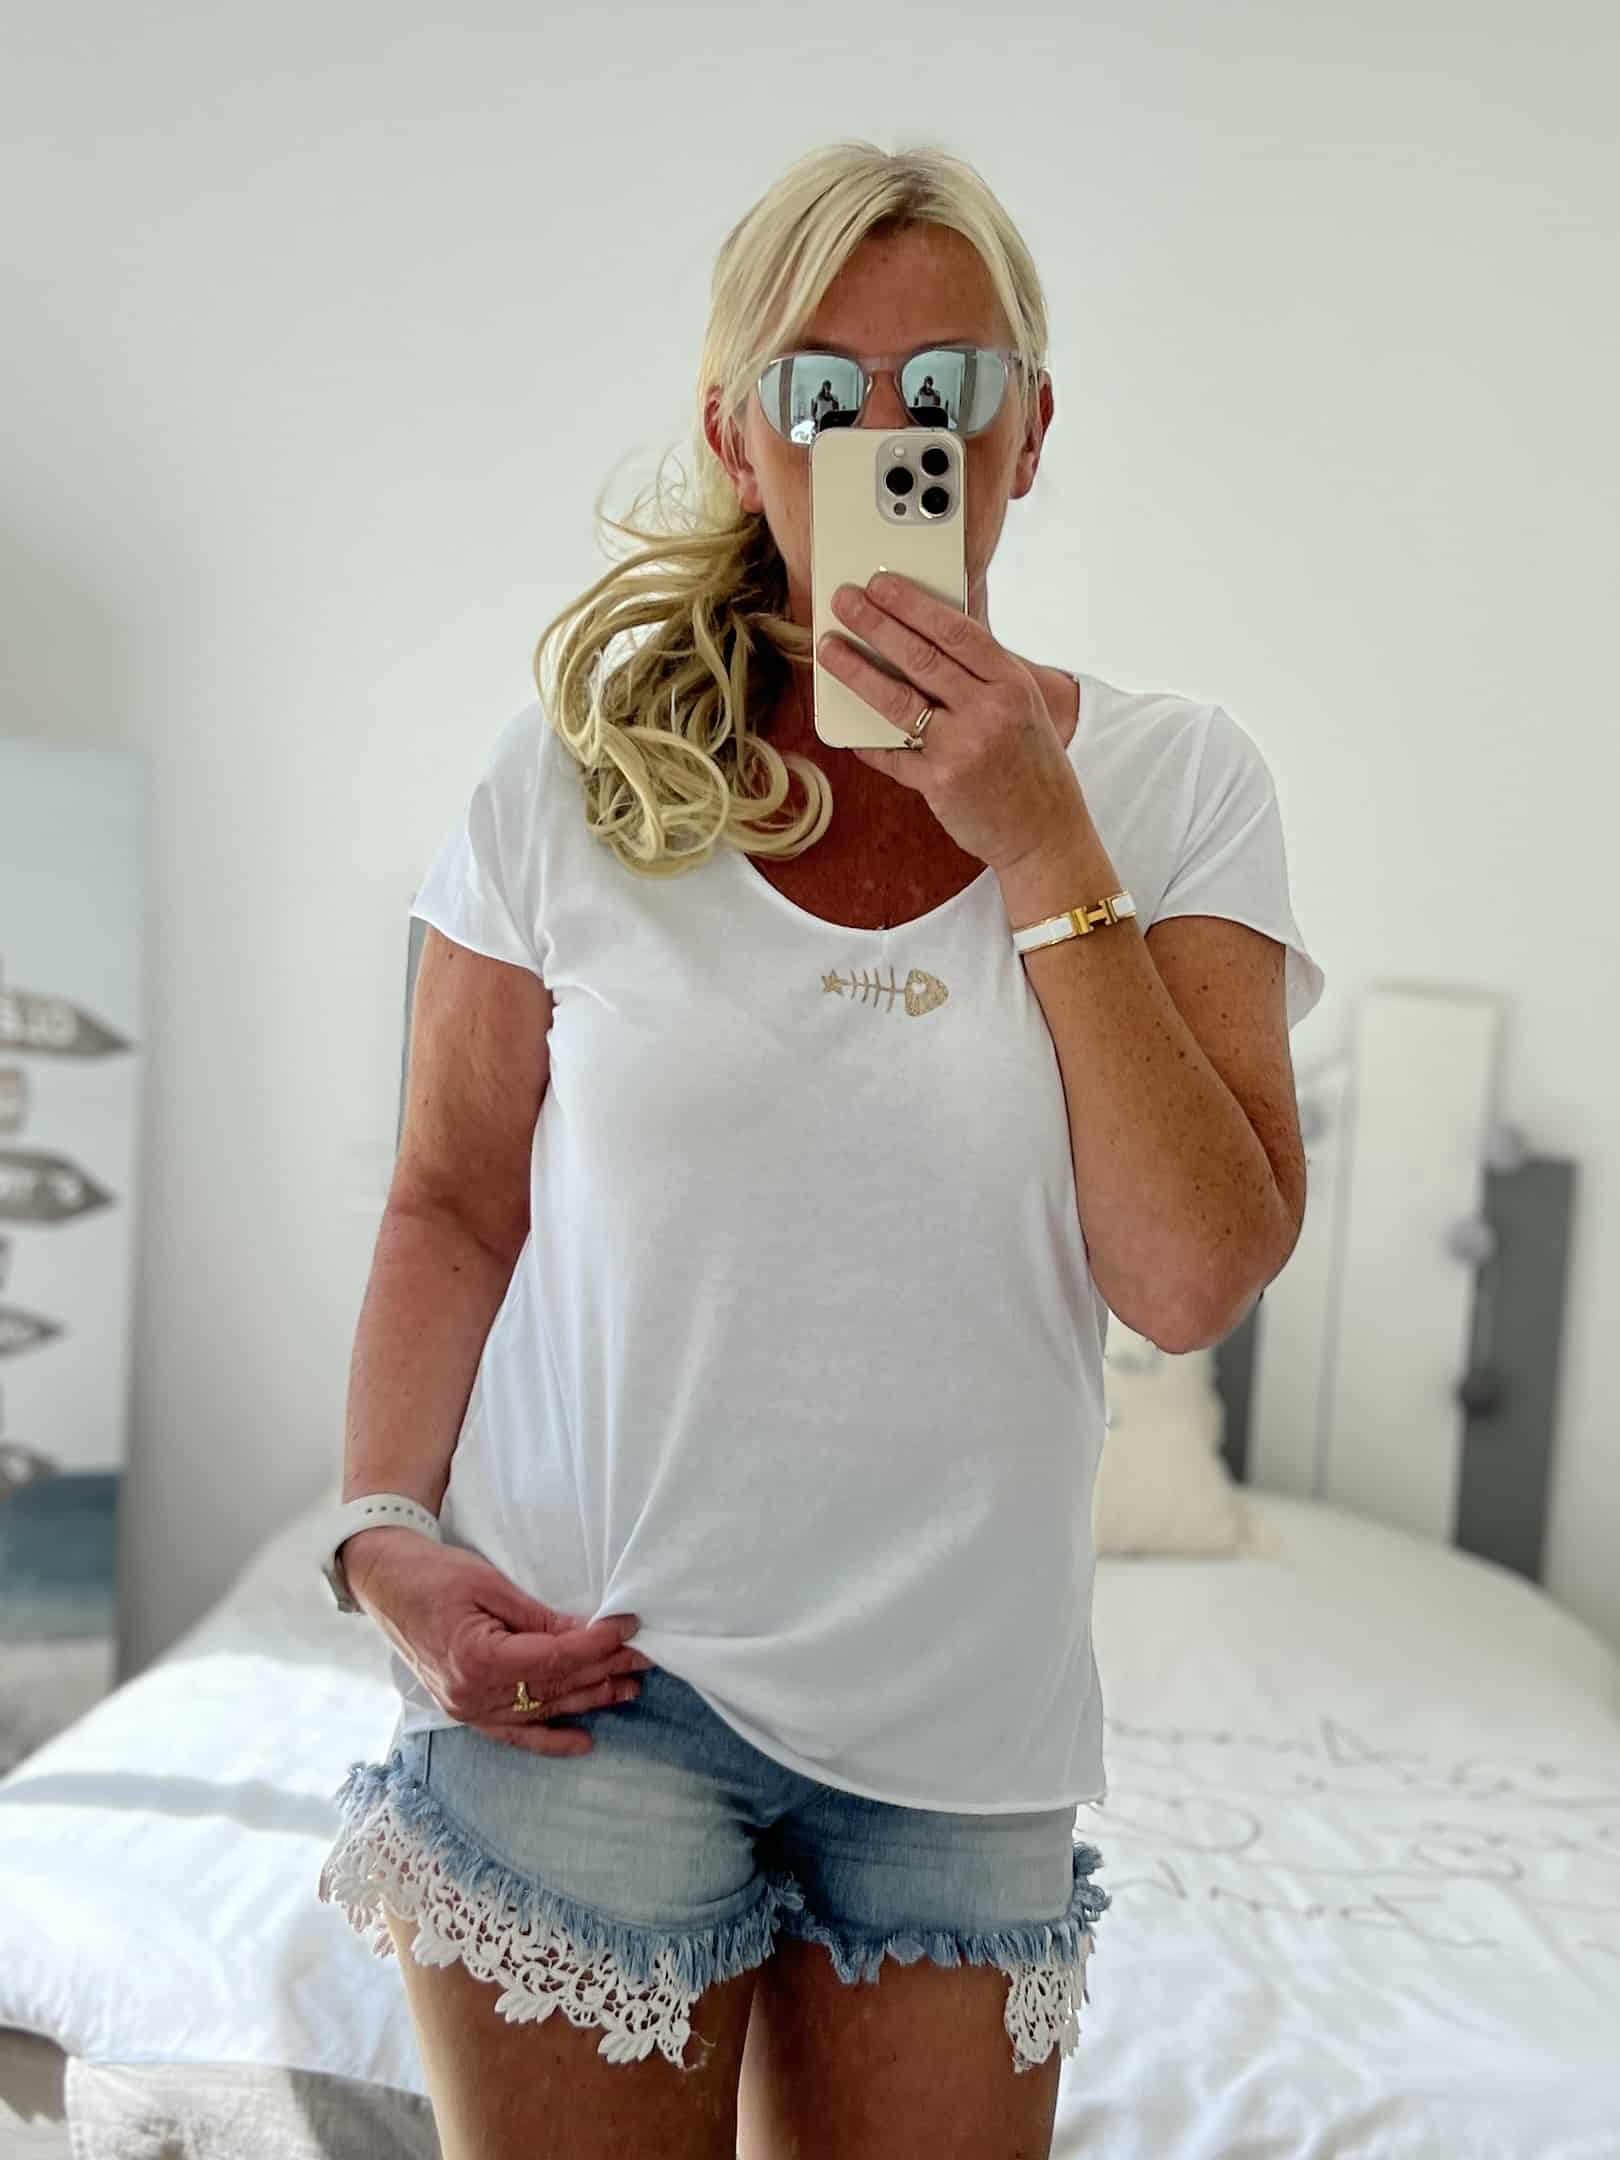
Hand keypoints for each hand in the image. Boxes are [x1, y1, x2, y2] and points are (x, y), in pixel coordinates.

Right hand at [347, 1532, 656, 1754]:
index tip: (628, 1627)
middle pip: (553, 1686)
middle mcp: (471, 1695)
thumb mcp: (490, 1584)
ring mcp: (467, 1709)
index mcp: (475, 1659)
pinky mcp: (465, 1710)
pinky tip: (583, 1741)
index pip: (552, 1658)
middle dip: (603, 1670)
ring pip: (541, 1710)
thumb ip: (538, 1617)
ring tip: (629, 1688)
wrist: (386, 1584)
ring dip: (588, 1699)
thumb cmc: (434, 1575)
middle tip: (645, 1657)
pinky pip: (514, 1733)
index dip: (596, 1644)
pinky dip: (549, 1739)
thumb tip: (586, 1633)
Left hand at [817, 570, 1088, 873]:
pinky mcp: (940, 783)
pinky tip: (842, 724)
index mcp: (1012, 684)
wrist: (1046, 833)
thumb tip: (933, 629)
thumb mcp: (1023, 706)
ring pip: (897, 700)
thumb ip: (983, 672)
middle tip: (844, 600)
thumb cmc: (1031, 764)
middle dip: (876, 623)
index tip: (882, 583)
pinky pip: (891, 754)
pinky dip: (866, 739)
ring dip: (856, 671)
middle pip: (922, 658)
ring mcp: (963, 748)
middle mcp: (990, 711)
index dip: (915, 604)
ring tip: (829, 649)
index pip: (957, 631)